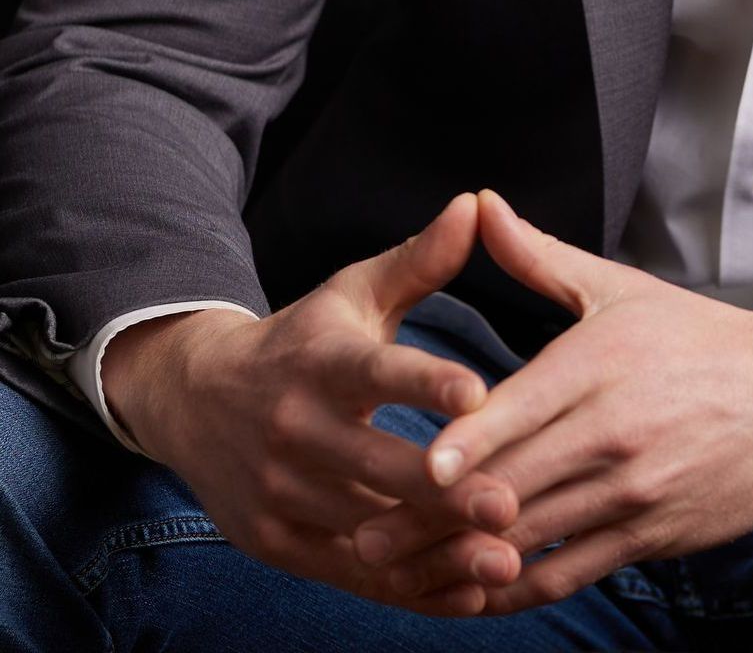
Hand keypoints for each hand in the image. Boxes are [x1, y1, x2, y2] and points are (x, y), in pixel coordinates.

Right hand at [105, 191, 507, 619]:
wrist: (196, 399)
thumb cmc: (303, 339)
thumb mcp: (353, 293)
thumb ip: (419, 260)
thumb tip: (475, 204)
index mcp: (323, 362)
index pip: (377, 371)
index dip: (426, 382)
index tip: (479, 395)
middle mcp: (296, 429)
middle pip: (376, 466)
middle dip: (446, 489)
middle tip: (512, 504)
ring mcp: (281, 492)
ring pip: (367, 530)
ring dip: (435, 548)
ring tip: (505, 560)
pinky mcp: (276, 542)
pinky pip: (349, 573)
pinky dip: (407, 585)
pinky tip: (465, 591)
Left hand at [348, 186, 752, 615]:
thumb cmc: (700, 336)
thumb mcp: (620, 288)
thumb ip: (538, 256)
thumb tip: (478, 204)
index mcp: (601, 361)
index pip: (519, 409)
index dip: (464, 445)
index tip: (416, 466)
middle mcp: (616, 430)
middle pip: (511, 482)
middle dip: (435, 516)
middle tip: (367, 535)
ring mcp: (634, 490)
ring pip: (532, 536)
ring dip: (463, 560)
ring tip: (400, 574)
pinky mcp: (651, 537)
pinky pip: (570, 573)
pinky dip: (517, 591)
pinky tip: (473, 594)